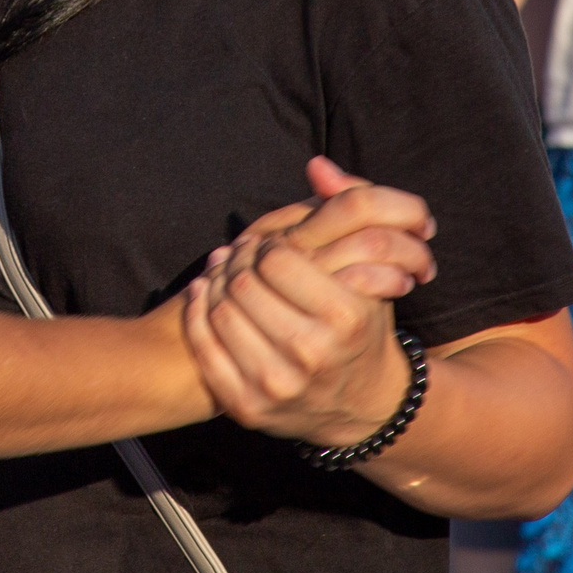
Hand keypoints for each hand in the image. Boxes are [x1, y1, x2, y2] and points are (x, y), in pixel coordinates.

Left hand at [182, 159, 425, 447]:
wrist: (361, 405)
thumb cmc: (362, 324)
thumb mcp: (373, 268)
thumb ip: (352, 208)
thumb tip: (316, 164)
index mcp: (347, 319)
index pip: (278, 259)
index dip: (267, 246)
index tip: (269, 248)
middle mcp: (314, 356)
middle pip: (244, 286)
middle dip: (237, 265)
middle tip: (238, 258)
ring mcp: (279, 387)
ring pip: (221, 314)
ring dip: (215, 287)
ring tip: (222, 276)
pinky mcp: (250, 408)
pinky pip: (205, 350)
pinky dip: (198, 317)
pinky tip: (207, 299)